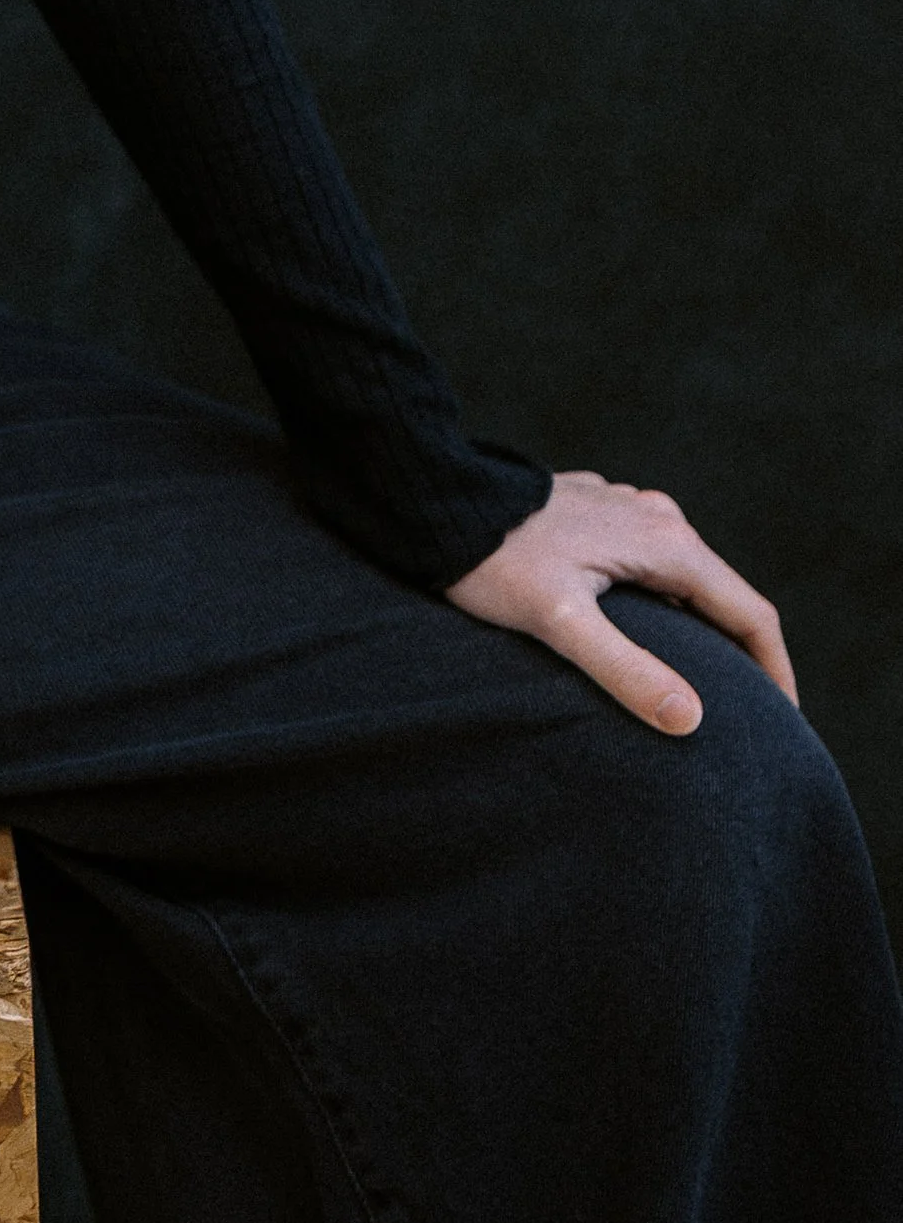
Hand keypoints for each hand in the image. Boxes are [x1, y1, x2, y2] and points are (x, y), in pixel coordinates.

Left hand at [444, 470, 797, 734]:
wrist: (438, 500)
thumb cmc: (492, 562)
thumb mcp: (558, 622)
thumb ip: (624, 669)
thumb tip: (690, 719)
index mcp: (665, 542)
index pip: (749, 614)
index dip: (775, 672)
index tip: (784, 723)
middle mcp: (657, 516)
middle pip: (724, 594)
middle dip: (744, 655)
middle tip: (753, 715)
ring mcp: (628, 509)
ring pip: (687, 577)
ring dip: (702, 627)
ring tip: (704, 682)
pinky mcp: (599, 513)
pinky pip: (652, 563)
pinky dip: (666, 603)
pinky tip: (645, 634)